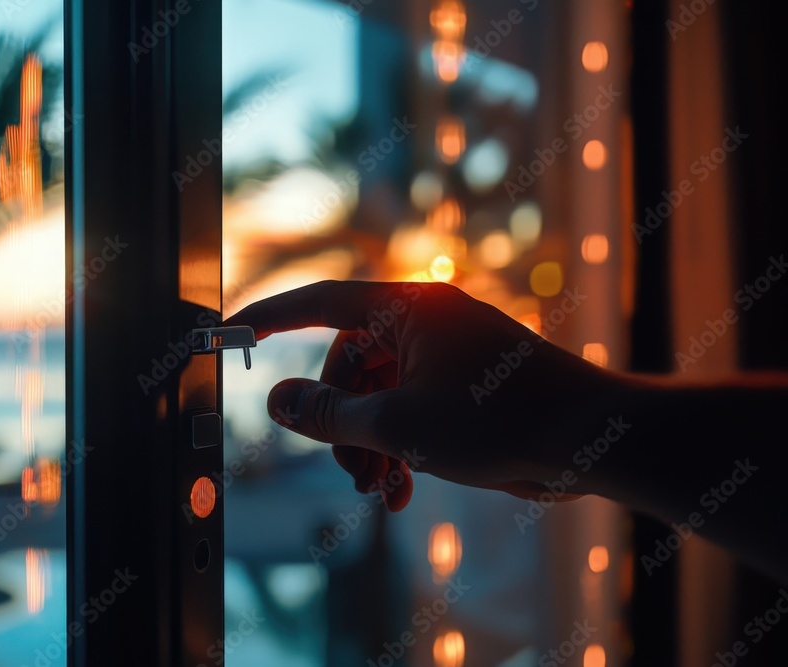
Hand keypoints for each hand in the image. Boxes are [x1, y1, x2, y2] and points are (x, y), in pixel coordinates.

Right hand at [225, 280, 622, 509]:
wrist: (593, 440)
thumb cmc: (502, 420)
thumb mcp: (399, 424)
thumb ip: (330, 415)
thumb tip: (277, 401)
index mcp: (408, 309)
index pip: (321, 302)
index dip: (271, 316)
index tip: (232, 332)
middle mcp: (425, 324)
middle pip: (349, 364)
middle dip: (339, 420)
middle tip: (347, 468)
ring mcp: (447, 355)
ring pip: (378, 394)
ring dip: (367, 443)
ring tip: (376, 488)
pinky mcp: (465, 388)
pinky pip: (411, 409)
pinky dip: (398, 448)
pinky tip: (399, 492)